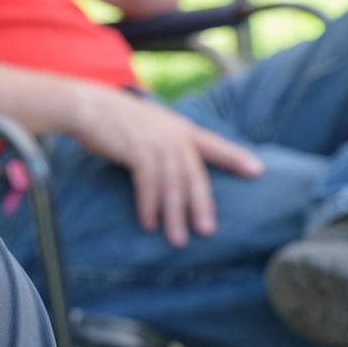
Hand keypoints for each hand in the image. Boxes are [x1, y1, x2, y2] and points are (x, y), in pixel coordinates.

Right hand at [68, 84, 262, 245]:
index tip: (258, 171)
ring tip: (177, 239)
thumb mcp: (150, 130)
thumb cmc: (117, 122)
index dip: (236, 157)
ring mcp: (155, 142)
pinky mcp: (136, 150)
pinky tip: (149, 224)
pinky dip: (149, 206)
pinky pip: (148, 184)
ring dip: (174, 214)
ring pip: (172, 184)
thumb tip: (176, 175)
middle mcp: (173, 135)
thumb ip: (166, 147)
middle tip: (206, 231)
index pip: (214, 145)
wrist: (89, 107)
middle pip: (194, 174)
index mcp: (181, 129)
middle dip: (201, 205)